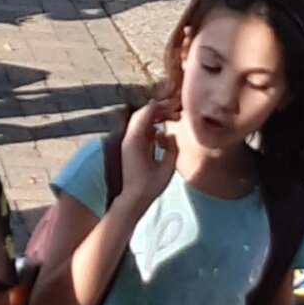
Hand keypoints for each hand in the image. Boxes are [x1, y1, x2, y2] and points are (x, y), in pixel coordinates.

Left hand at [119, 98, 178, 212]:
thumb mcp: (167, 168)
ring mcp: (129, 143)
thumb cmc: (151, 185)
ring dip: (155, 118)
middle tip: (174, 111)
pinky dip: (151, 127)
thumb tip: (172, 134)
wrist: (133, 198)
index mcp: (135, 141)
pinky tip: (162, 134)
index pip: (145, 114)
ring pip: (140, 122)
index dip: (159, 107)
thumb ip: (172, 148)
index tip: (174, 106)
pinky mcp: (131, 148)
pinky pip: (141, 131)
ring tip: (171, 119)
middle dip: (158, 110)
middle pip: (141, 115)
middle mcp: (129, 139)